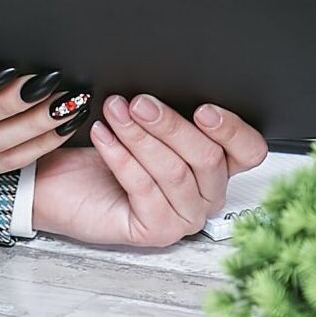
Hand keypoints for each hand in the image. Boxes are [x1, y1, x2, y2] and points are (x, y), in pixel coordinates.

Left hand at [30, 96, 268, 246]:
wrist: (66, 183)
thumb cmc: (111, 149)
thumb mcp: (150, 122)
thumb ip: (174, 110)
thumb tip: (174, 84)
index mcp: (220, 165)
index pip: (249, 151)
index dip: (232, 129)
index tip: (203, 108)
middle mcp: (208, 194)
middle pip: (207, 158)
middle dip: (171, 125)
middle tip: (140, 103)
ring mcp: (184, 217)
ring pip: (174, 172)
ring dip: (141, 137)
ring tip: (116, 112)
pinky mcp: (156, 232)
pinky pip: (143, 187)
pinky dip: (122, 156)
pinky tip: (104, 135)